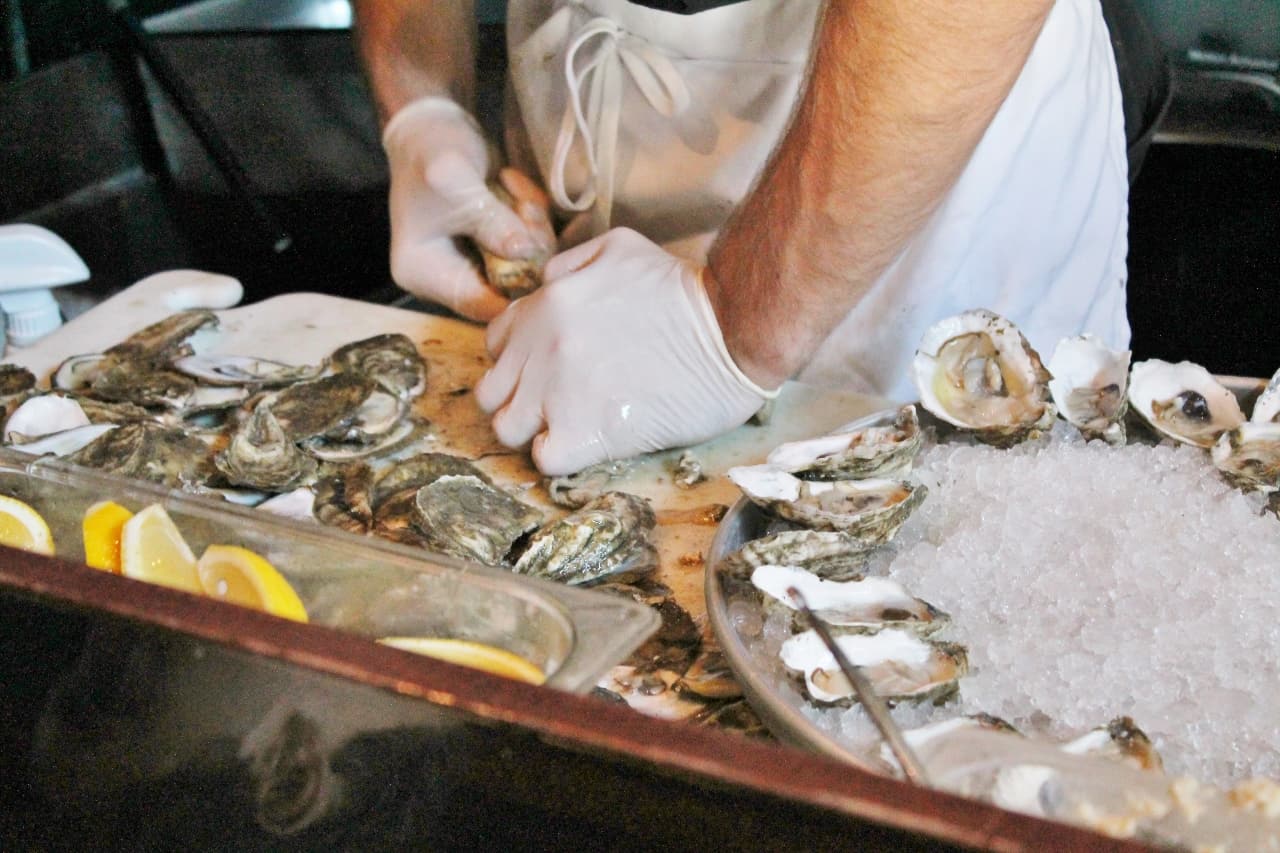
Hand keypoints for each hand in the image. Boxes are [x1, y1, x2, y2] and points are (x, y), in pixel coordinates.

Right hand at [381, 98, 554, 320]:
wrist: (435, 123)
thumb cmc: (431, 152)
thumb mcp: (455, 182)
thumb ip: (490, 221)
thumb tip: (525, 253)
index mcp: (424, 274)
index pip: (480, 305)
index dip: (515, 290)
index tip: (538, 257)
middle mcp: (451, 276)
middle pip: (510, 288)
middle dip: (527, 249)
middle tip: (523, 208)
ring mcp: (477, 261)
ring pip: (528, 265)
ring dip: (533, 226)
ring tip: (514, 189)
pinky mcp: (498, 244)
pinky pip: (532, 244)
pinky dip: (532, 215)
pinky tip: (513, 184)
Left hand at [475, 228, 776, 475]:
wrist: (731, 330)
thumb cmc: (684, 288)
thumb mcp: (620, 246)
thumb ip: (570, 263)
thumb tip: (545, 284)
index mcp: (544, 307)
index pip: (496, 344)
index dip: (520, 360)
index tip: (551, 369)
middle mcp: (540, 351)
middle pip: (492, 391)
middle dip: (517, 398)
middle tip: (557, 403)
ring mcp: (557, 395)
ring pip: (506, 428)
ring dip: (533, 430)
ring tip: (570, 427)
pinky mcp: (587, 434)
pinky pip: (544, 459)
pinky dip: (559, 456)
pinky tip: (588, 443)